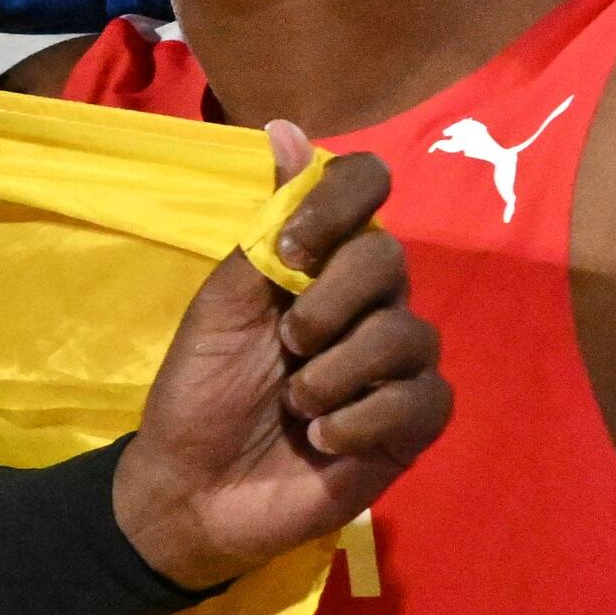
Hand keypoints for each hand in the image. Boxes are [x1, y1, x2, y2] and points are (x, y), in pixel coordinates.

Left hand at [113, 130, 450, 588]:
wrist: (192, 486)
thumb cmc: (201, 389)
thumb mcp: (224, 302)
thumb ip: (266, 225)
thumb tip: (285, 128)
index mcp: (323, 261)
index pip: (368, 187)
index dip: (339, 204)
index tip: (289, 250)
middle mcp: (370, 302)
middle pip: (390, 258)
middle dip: (328, 304)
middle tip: (287, 344)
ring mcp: (398, 363)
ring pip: (408, 334)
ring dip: (336, 374)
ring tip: (296, 406)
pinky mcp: (413, 424)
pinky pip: (423, 398)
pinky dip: (362, 419)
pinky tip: (322, 440)